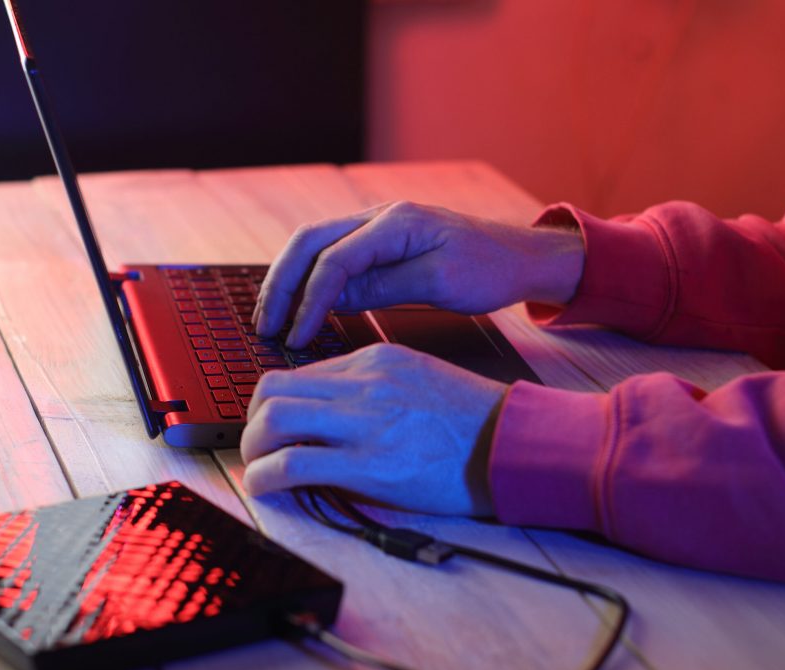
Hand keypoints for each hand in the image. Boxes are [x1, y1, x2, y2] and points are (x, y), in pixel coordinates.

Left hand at [240, 343, 507, 515]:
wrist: (511, 442)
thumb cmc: (471, 418)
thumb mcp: (418, 377)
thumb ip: (372, 386)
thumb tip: (331, 409)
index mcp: (375, 360)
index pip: (300, 372)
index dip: (275, 402)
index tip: (274, 424)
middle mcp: (363, 384)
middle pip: (272, 389)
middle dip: (252, 420)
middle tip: (258, 445)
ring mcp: (364, 422)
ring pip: (272, 419)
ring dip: (253, 447)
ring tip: (260, 468)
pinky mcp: (369, 465)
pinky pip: (292, 464)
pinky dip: (265, 477)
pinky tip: (266, 488)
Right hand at [253, 201, 584, 348]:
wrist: (520, 257)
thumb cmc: (490, 268)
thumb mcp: (442, 283)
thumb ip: (385, 286)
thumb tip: (333, 298)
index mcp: (395, 223)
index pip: (334, 259)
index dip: (309, 299)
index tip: (296, 336)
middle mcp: (379, 218)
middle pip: (309, 243)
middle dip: (281, 284)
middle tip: (264, 324)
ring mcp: (377, 229)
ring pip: (314, 248)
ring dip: (288, 281)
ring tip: (270, 316)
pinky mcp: (380, 246)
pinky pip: (333, 258)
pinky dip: (310, 282)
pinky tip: (301, 307)